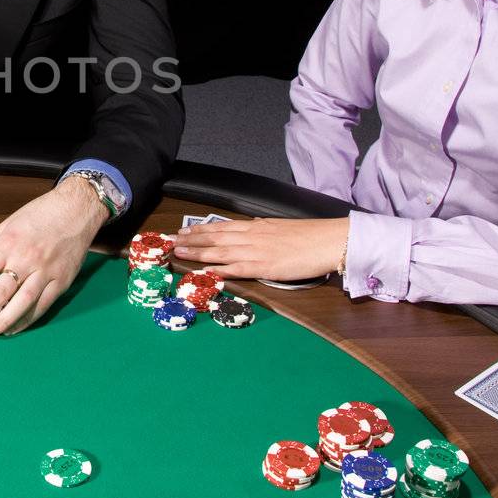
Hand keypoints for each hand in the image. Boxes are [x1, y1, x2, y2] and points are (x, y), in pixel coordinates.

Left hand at [0, 177, 106, 337]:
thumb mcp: (5, 227)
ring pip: (21, 303)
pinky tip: (12, 328)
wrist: (76, 210)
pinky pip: (41, 306)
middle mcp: (25, 259)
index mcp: (8, 244)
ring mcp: (45, 272)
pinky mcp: (61, 281)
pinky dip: (25, 320)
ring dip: (1, 322)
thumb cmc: (40, 215)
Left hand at [172, 216, 347, 279]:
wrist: (328, 240)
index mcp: (255, 227)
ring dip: (197, 253)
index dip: (199, 230)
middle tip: (169, 241)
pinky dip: (222, 270)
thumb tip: (252, 225)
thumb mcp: (279, 226)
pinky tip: (207, 272)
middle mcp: (251, 236)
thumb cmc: (308, 235)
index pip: (220, 226)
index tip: (182, 231)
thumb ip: (263, 228)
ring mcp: (257, 251)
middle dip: (190, 240)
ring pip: (220, 251)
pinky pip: (239, 269)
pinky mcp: (265, 266)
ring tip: (178, 253)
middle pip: (214, 237)